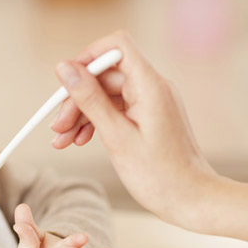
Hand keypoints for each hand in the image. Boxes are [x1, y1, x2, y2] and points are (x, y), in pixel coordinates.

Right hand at [51, 30, 217, 229]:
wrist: (190, 201)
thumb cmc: (159, 175)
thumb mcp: (116, 137)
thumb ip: (90, 100)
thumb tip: (64, 68)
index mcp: (150, 86)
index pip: (116, 46)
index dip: (87, 58)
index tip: (65, 83)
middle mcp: (152, 88)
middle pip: (105, 75)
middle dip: (76, 98)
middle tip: (56, 128)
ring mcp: (150, 103)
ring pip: (106, 95)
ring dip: (81, 114)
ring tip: (63, 141)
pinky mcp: (147, 117)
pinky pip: (115, 109)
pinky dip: (95, 122)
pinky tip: (79, 140)